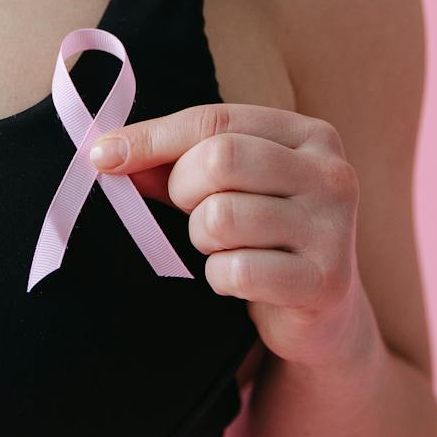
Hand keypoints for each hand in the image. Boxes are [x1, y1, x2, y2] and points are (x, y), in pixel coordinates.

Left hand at [90, 103, 373, 369]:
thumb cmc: (264, 237)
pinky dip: (219, 278)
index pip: (215, 120)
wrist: (323, 316)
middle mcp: (331, 174)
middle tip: (190, 215)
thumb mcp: (229, 188)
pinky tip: (238, 281)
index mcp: (310, 135)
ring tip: (221, 249)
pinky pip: (237, 270)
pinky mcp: (323, 283)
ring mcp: (333, 229)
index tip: (103, 157)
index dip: (152, 137)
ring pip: (221, 217)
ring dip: (201, 239)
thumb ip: (175, 164)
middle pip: (219, 160)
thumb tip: (109, 154)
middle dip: (182, 191)